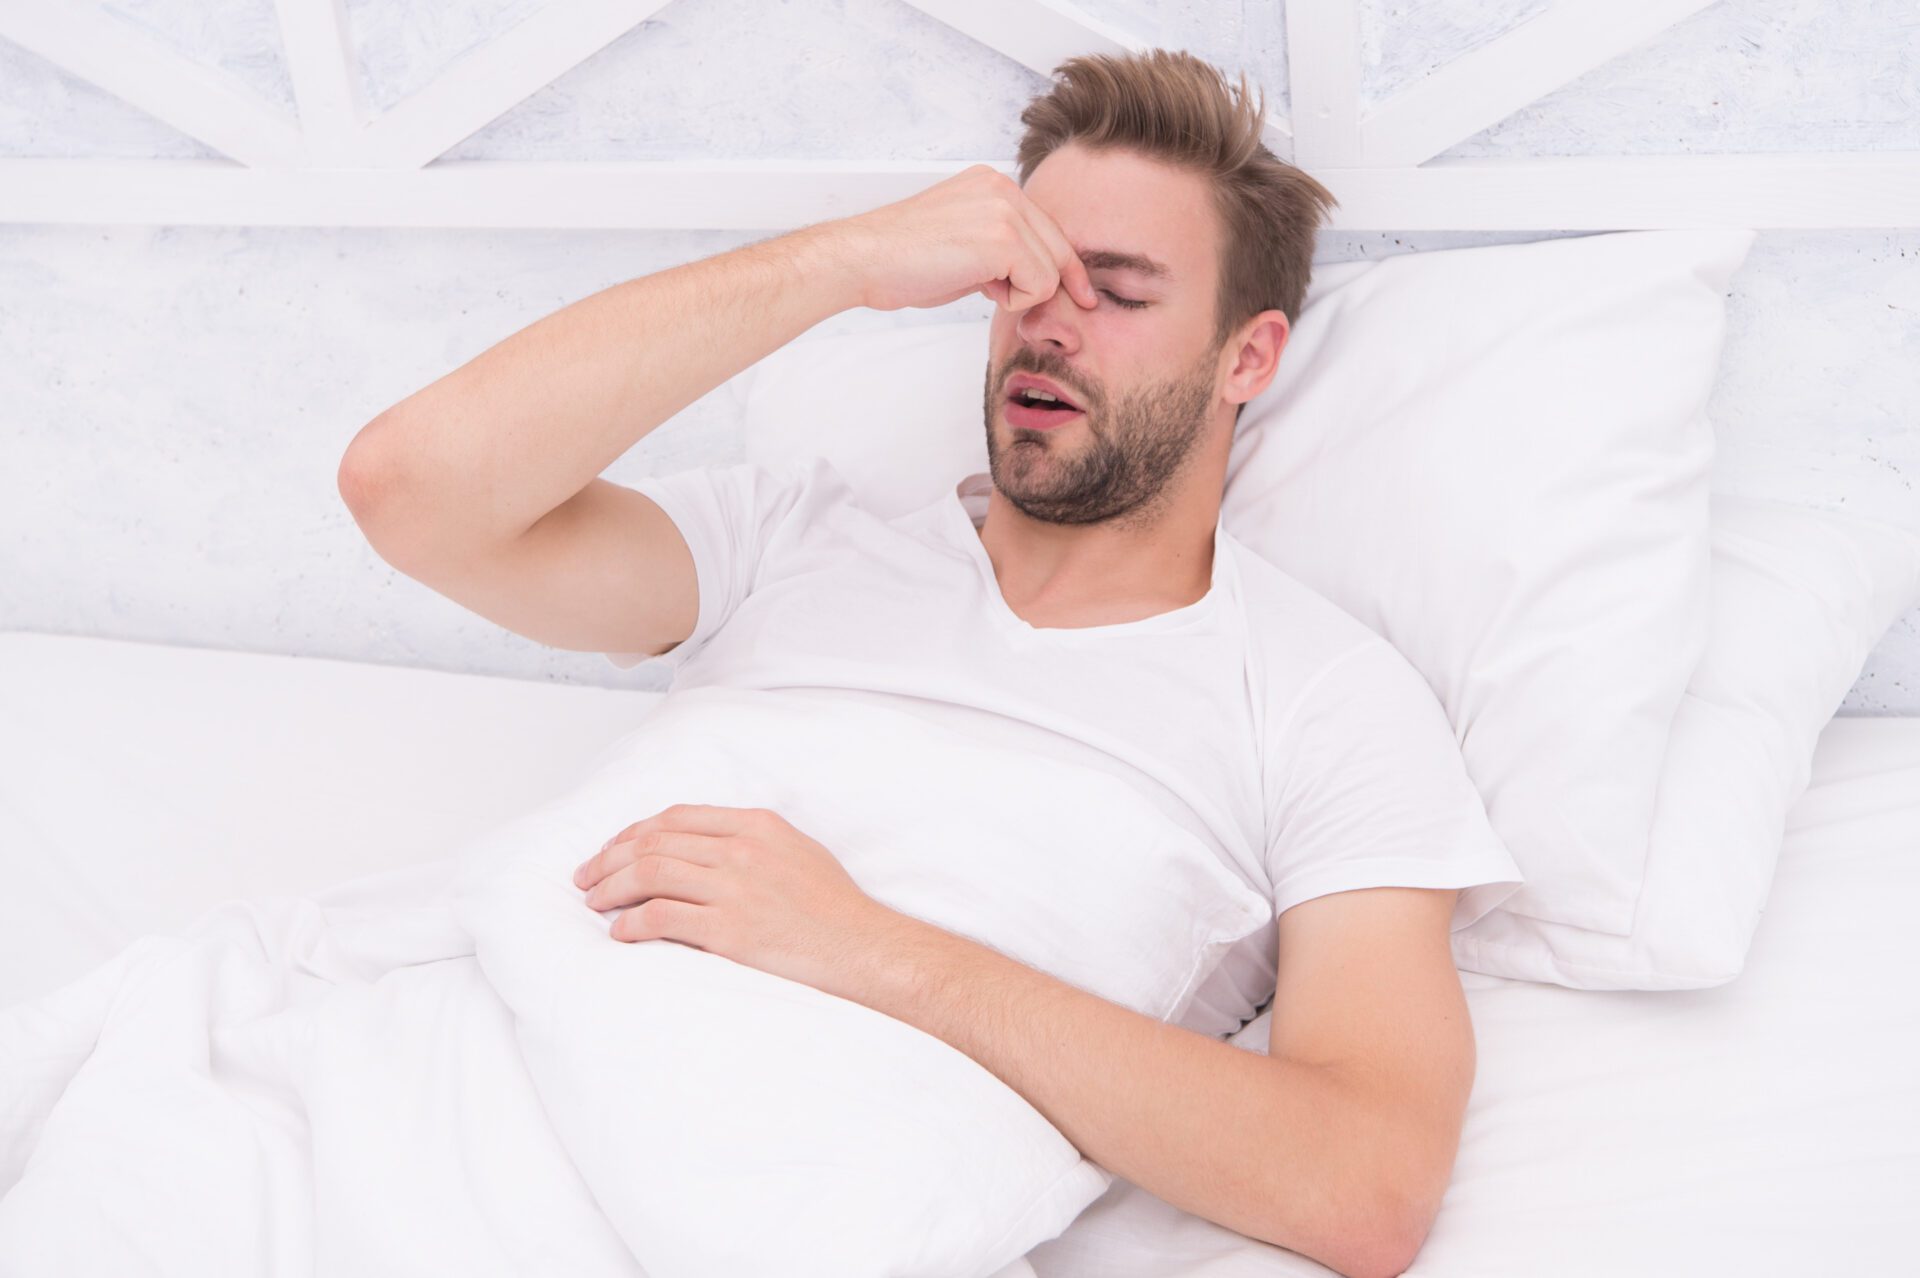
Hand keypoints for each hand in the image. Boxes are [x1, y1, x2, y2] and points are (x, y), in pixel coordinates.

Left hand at [571, 803, 901, 999]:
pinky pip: (663, 918)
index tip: (612, 849)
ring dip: (612, 889)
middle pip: (654, 842)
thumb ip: (751, 839)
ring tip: (594, 903)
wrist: (861, 947)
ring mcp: (735, 889)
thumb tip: (703, 846)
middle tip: (587, 878)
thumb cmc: (833, 907)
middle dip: (609, 859)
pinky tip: (621, 933)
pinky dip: (632, 924)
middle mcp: (742, 849)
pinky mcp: (729, 930)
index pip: (676, 817)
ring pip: (650, 873)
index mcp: (756, 825)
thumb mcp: (797, 850)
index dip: (633, 831)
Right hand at [821, 164, 1099, 314]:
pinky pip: (1039, 284)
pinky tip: (979, 289)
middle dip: (1049, 284)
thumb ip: (1000, 247)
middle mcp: (1002, 187)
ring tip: (977, 286)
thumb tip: (1033, 275)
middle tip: (1022, 303)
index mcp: (992, 183)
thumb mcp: (961, 240)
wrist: (864, 259)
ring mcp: (1004, 209)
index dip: (1066, 266)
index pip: (1048, 227)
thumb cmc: (902, 261)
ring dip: (1018, 292)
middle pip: (1058, 247)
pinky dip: (1014, 300)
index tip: (1082, 293)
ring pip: (1051, 270)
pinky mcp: (1002, 237)